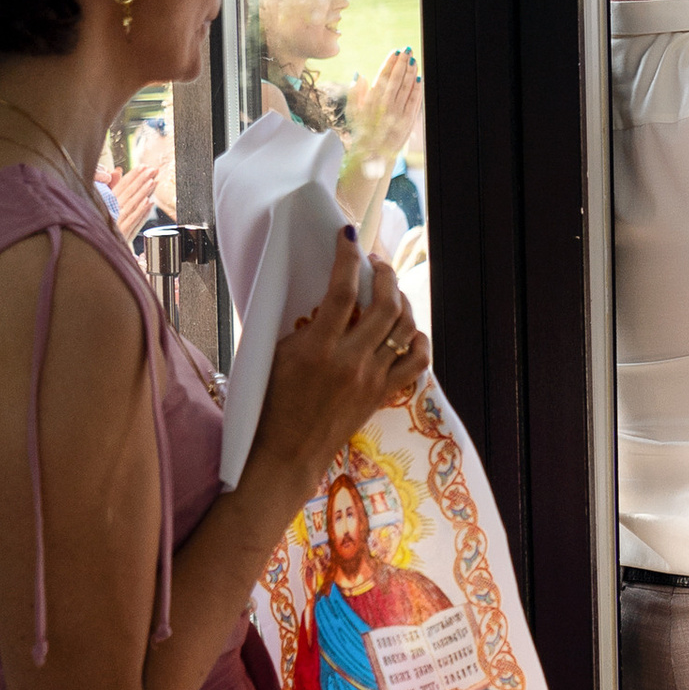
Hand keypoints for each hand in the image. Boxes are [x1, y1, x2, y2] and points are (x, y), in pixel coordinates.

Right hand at [105, 127, 168, 240]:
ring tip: (153, 181)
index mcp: (106, 203)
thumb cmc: (103, 224)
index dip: (133, 175)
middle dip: (141, 180)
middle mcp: (111, 212)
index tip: (143, 166)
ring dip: (143, 192)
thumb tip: (118, 170)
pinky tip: (149, 203)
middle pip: (128, 193)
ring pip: (132, 205)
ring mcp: (117, 223)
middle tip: (153, 169)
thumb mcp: (106, 203)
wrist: (96, 249)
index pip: (121, 186)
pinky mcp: (122, 235)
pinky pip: (132, 222)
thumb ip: (113, 186)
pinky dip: (141, 212)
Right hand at [254, 236, 429, 498]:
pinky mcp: (381, 395)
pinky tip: (410, 329)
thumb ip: (302, 327)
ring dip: (401, 301)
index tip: (349, 235)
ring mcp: (370, 379)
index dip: (347, 257)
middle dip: (384, 273)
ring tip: (390, 290)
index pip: (340, 291)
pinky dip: (418, 340)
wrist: (286, 454)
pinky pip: (416, 362)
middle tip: (375, 263)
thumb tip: (324, 297)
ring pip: (403, 328)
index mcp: (316, 349)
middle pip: (384, 304)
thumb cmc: (270, 405)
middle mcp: (350, 361)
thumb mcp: (274, 357)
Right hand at [345, 49, 422, 166]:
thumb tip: (359, 75)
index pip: (382, 77)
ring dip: (411, 72)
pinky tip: (419, 78)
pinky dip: (417, 89)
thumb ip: (355, 93)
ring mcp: (397, 114)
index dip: (390, 63)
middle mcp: (385, 106)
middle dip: (403, 63)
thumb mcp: (352, 112)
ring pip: (407, 88)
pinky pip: (414, 102)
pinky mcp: (407, 121)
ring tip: (414, 60)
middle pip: (396, 79)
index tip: (395, 52)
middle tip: (407, 50)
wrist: (371, 156)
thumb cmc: (360, 131)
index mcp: (371, 101)